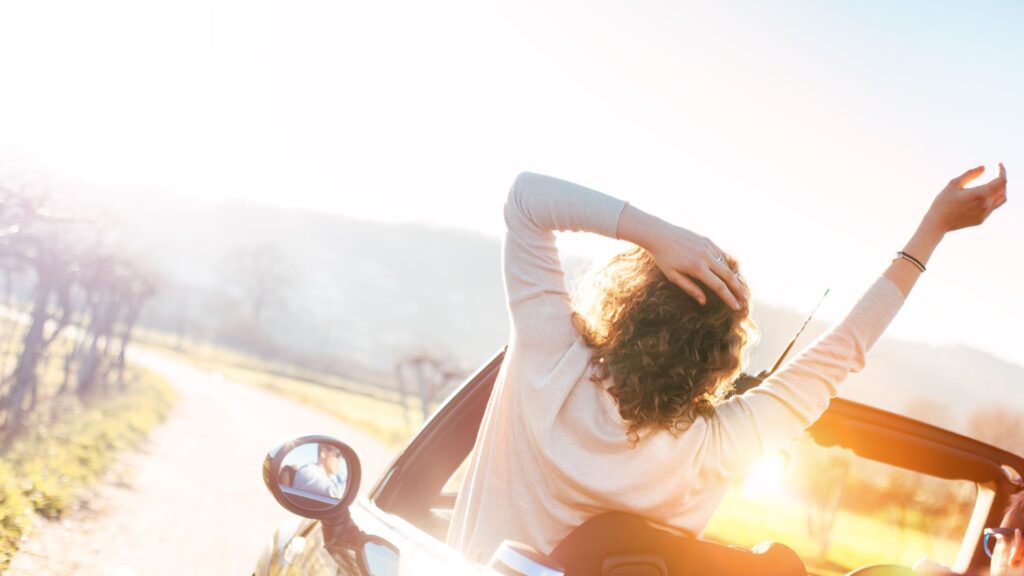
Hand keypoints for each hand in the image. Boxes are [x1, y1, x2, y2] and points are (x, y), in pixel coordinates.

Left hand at [616, 204, 745, 309]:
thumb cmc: (663, 258)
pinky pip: (721, 255)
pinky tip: (726, 274)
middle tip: (743, 301)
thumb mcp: (673, 276)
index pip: (719, 286)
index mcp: (697, 268)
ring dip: (733, 278)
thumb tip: (704, 302)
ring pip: (726, 265)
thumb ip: (690, 288)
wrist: (660, 234)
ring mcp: (708, 247)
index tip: (737, 307)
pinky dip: (725, 265)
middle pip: (729, 276)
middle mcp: (706, 256)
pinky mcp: (708, 241)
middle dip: (738, 290)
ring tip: (736, 289)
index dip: (730, 298)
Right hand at [924, 164, 1007, 233]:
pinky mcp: (981, 219)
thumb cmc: (942, 202)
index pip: (1001, 180)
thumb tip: (984, 167)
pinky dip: (993, 198)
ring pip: (1001, 198)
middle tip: (996, 172)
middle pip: (1003, 188)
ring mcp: (985, 213)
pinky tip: (984, 195)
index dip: (1002, 170)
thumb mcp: (953, 184)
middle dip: (1001, 178)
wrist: (937, 223)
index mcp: (980, 194)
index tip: (998, 164)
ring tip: (993, 183)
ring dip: (1000, 189)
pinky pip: (993, 207)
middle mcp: (986, 204)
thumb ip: (970, 174)